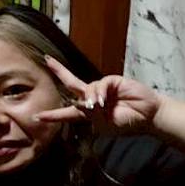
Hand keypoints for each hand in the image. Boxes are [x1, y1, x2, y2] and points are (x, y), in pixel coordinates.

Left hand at [36, 56, 161, 134]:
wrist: (148, 116)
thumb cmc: (127, 123)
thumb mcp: (106, 125)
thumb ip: (93, 115)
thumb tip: (84, 103)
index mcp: (88, 113)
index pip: (67, 112)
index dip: (53, 115)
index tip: (36, 116)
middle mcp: (91, 98)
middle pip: (71, 84)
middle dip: (59, 71)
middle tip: (47, 60)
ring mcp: (101, 88)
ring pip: (86, 88)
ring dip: (90, 98)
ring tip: (100, 106)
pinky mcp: (112, 81)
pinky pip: (99, 85)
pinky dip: (99, 93)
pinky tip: (103, 100)